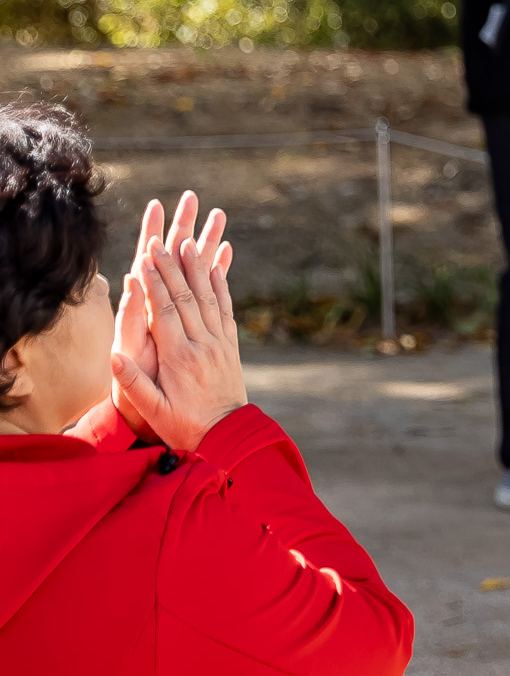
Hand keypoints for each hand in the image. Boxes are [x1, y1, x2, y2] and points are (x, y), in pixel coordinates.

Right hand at [110, 207, 243, 452]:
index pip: (164, 312)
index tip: (144, 258)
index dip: (154, 283)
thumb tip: (114, 359)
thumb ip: (134, 384)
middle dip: (172, 267)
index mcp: (180, 358)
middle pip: (186, 298)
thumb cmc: (183, 425)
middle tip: (161, 240)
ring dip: (198, 269)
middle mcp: (203, 344)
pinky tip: (218, 267)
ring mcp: (220, 343)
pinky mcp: (231, 345)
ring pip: (208, 298)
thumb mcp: (153, 410)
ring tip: (190, 242)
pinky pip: (225, 310)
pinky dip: (221, 287)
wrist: (229, 435)